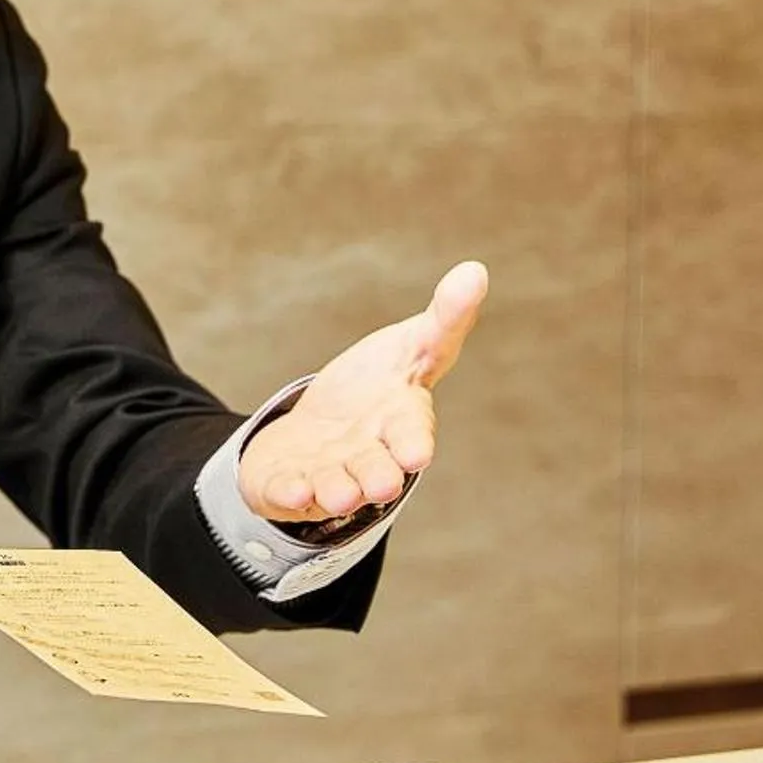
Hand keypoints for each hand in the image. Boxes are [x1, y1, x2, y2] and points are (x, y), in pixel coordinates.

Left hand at [239, 260, 488, 524]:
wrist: (317, 431)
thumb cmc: (373, 390)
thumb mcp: (408, 348)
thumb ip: (443, 320)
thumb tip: (475, 270)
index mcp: (399, 427)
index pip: (411, 435)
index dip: (413, 443)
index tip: (417, 453)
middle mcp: (367, 459)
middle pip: (374, 469)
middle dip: (376, 476)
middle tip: (380, 484)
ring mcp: (327, 475)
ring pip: (333, 487)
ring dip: (334, 489)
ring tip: (335, 492)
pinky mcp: (287, 484)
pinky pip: (286, 491)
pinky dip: (287, 492)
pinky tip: (288, 488)